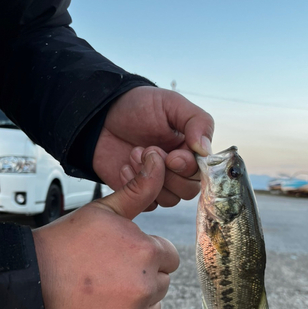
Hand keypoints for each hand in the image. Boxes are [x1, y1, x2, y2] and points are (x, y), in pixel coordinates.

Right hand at [33, 152, 178, 308]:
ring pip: (153, 306)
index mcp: (148, 254)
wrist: (30, 281)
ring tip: (102, 289)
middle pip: (163, 281)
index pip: (168, 254)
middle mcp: (147, 287)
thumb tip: (159, 157)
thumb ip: (139, 187)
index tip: (123, 250)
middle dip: (143, 273)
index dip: (146, 250)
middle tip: (108, 269)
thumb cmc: (66, 243)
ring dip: (137, 299)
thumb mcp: (105, 210)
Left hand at [93, 86, 213, 207]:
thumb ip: (197, 122)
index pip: (201, 173)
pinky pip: (147, 204)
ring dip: (149, 178)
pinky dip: (135, 187)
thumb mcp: (171, 104)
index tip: (171, 156)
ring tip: (133, 154)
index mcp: (191, 151)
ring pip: (169, 200)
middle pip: (188, 190)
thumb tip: (206, 150)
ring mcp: (159, 183)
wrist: (102, 117)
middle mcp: (178, 170)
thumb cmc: (138, 106)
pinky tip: (125, 167)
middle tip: (147, 150)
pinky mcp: (139, 193)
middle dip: (167, 173)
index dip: (187, 168)